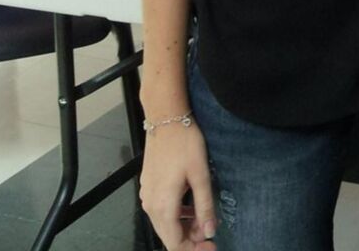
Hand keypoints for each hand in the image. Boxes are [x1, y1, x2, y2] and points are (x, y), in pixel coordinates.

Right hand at [139, 123, 216, 248]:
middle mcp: (150, 205)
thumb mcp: (201, 176)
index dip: (193, 249)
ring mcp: (146, 196)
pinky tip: (191, 207)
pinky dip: (176, 215)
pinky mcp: (148, 187)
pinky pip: (161, 210)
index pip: (175, 243)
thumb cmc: (185, 144)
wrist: (166, 120)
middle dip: (190, 240)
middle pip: (168, 236)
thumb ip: (205, 206)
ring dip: (184, 227)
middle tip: (211, 235)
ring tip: (205, 220)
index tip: (211, 246)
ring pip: (164, 223)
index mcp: (163, 206)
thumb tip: (210, 231)